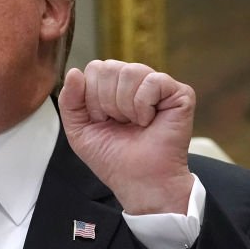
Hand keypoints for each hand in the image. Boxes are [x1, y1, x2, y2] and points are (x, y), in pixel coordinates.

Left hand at [58, 60, 195, 213]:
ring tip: (133, 123)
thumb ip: (70, 101)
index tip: (101, 121)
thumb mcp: (79, 130)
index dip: (91, 97)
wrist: (138, 180)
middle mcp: (135, 81)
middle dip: (105, 102)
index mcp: (113, 86)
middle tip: (119, 123)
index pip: (94, 68)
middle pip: (108, 67)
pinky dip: (143, 107)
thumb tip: (74, 71)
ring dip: (124, 106)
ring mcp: (158, 85)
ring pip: (129, 72)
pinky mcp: (180, 93)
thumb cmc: (112, 158)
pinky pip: (152, 81)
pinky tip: (148, 121)